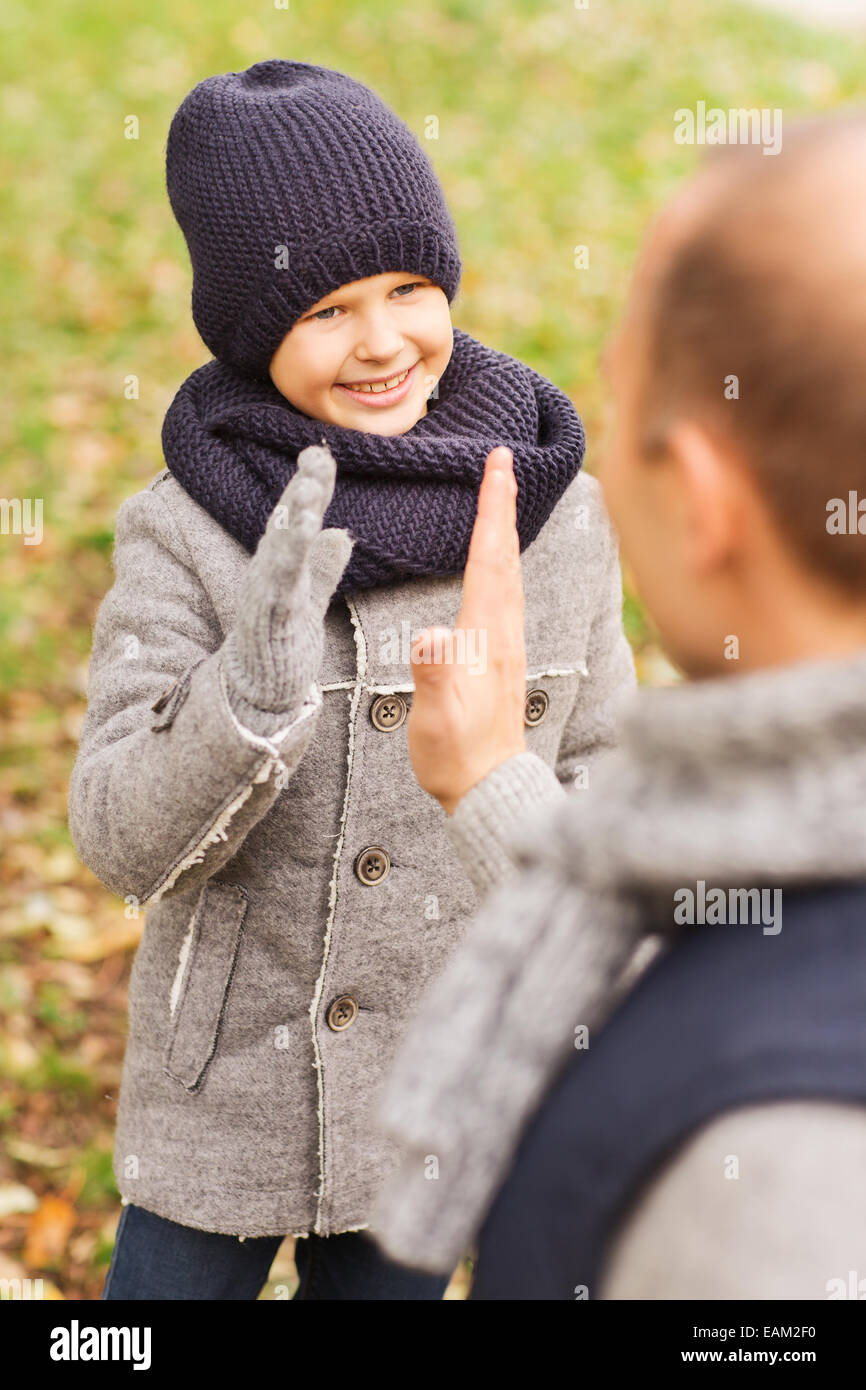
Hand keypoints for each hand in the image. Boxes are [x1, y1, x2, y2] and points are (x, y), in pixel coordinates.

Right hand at [221, 444, 353, 730]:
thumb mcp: (308, 596)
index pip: (298, 518)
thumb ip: (322, 567)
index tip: (320, 453)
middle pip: (287, 524)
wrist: (256, 692)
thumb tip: (339, 534)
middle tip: (316, 458)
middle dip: (301, 491)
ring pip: (282, 551)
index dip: (309, 486)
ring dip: (294, 520)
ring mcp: (268, 595)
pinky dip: (290, 561)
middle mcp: (272, 573)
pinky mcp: (270, 619)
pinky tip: (304, 539)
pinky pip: (281, 585)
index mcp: (283, 564)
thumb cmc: (279, 644)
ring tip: (309, 492)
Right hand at [407, 446, 526, 813]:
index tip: (498, 462)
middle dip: (504, 504)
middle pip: (506, 555)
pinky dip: (503, 564)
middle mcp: (504, 633)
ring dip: (505, 531)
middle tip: (503, 460)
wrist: (489, 790)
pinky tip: (498, 566)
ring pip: (510, 573)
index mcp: (487, 634)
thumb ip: (434, 673)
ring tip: (501, 498)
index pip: (490, 557)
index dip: (492, 507)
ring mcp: (506, 645)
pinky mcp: (502, 659)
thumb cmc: (457, 753)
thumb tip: (432, 635)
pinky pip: (506, 594)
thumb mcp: (436, 716)